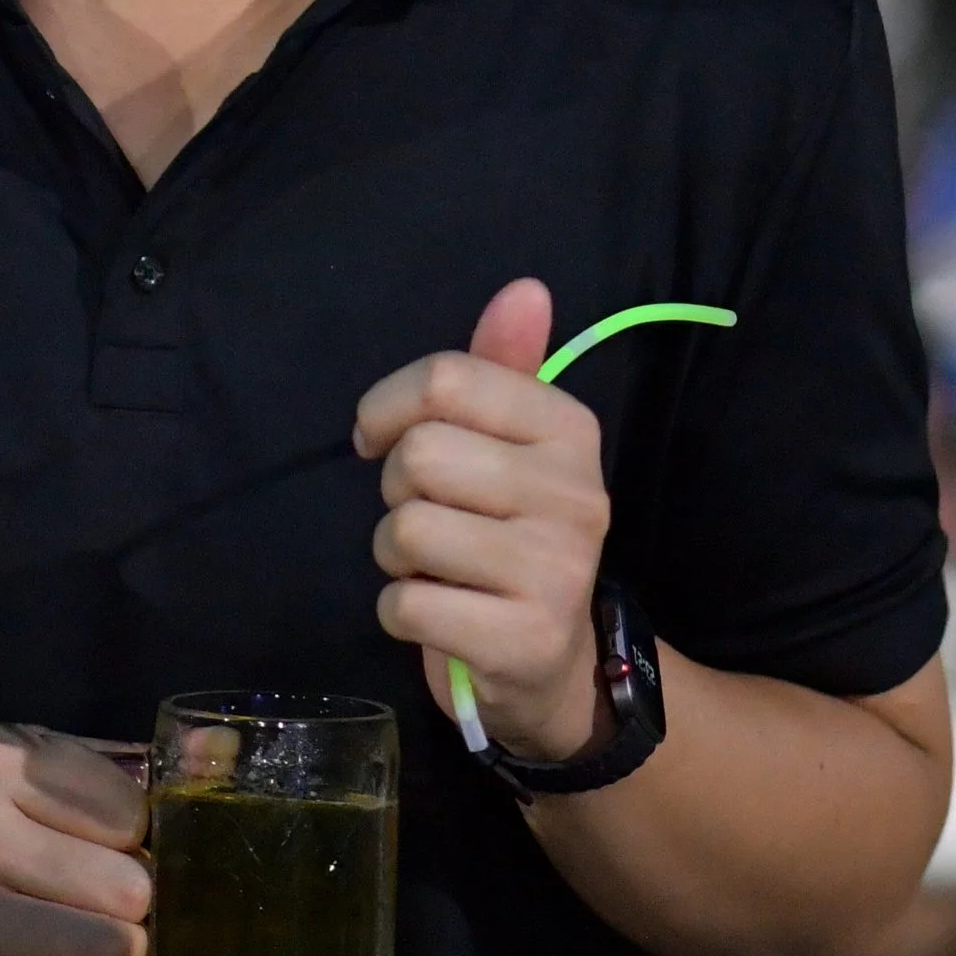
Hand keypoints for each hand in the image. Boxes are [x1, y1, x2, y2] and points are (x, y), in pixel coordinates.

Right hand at [0, 717, 168, 955]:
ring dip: (129, 950)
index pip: (124, 811)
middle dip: (143, 893)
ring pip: (102, 951)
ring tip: (114, 938)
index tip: (131, 841)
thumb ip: (73, 759)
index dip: (145, 830)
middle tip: (124, 893)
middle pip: (125, 885)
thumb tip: (182, 769)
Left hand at [354, 277, 611, 763]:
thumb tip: (525, 288)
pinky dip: (400, 612)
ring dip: (395, 555)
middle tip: (428, 515)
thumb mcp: (511, 444)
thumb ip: (504, 365)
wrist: (556, 666)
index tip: (381, 438)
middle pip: (419, 457)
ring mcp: (555, 571)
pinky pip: (406, 605)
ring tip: (435, 568)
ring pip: (407, 530)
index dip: (387, 408)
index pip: (446, 382)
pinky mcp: (522, 641)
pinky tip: (439, 615)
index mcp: (569, 429)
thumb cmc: (511, 537)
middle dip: (397, 491)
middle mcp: (575, 494)